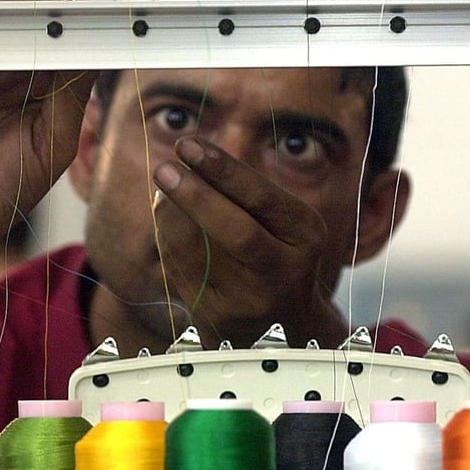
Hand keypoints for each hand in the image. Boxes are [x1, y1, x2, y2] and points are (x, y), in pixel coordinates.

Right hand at [0, 0, 97, 344]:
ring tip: (41, 2)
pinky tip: (6, 13)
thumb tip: (95, 50)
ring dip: (21, 1)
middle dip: (52, 4)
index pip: (64, 43)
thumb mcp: (54, 141)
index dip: (79, 24)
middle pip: (33, 19)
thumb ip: (72, 95)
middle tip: (68, 2)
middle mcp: (11, 72)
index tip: (99, 14)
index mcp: (42, 90)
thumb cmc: (4, 190)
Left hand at [151, 137, 350, 348]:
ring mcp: (249, 301)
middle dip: (194, 195)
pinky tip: (167, 218)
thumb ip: (244, 190)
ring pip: (198, 251)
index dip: (221, 169)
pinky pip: (179, 269)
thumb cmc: (275, 250)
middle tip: (164, 168)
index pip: (260, 198)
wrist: (280, 324)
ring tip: (165, 188)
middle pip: (236, 230)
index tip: (187, 145)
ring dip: (171, 213)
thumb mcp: (280, 219)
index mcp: (305, 235)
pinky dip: (167, 237)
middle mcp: (283, 272)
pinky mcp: (215, 317)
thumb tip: (189, 161)